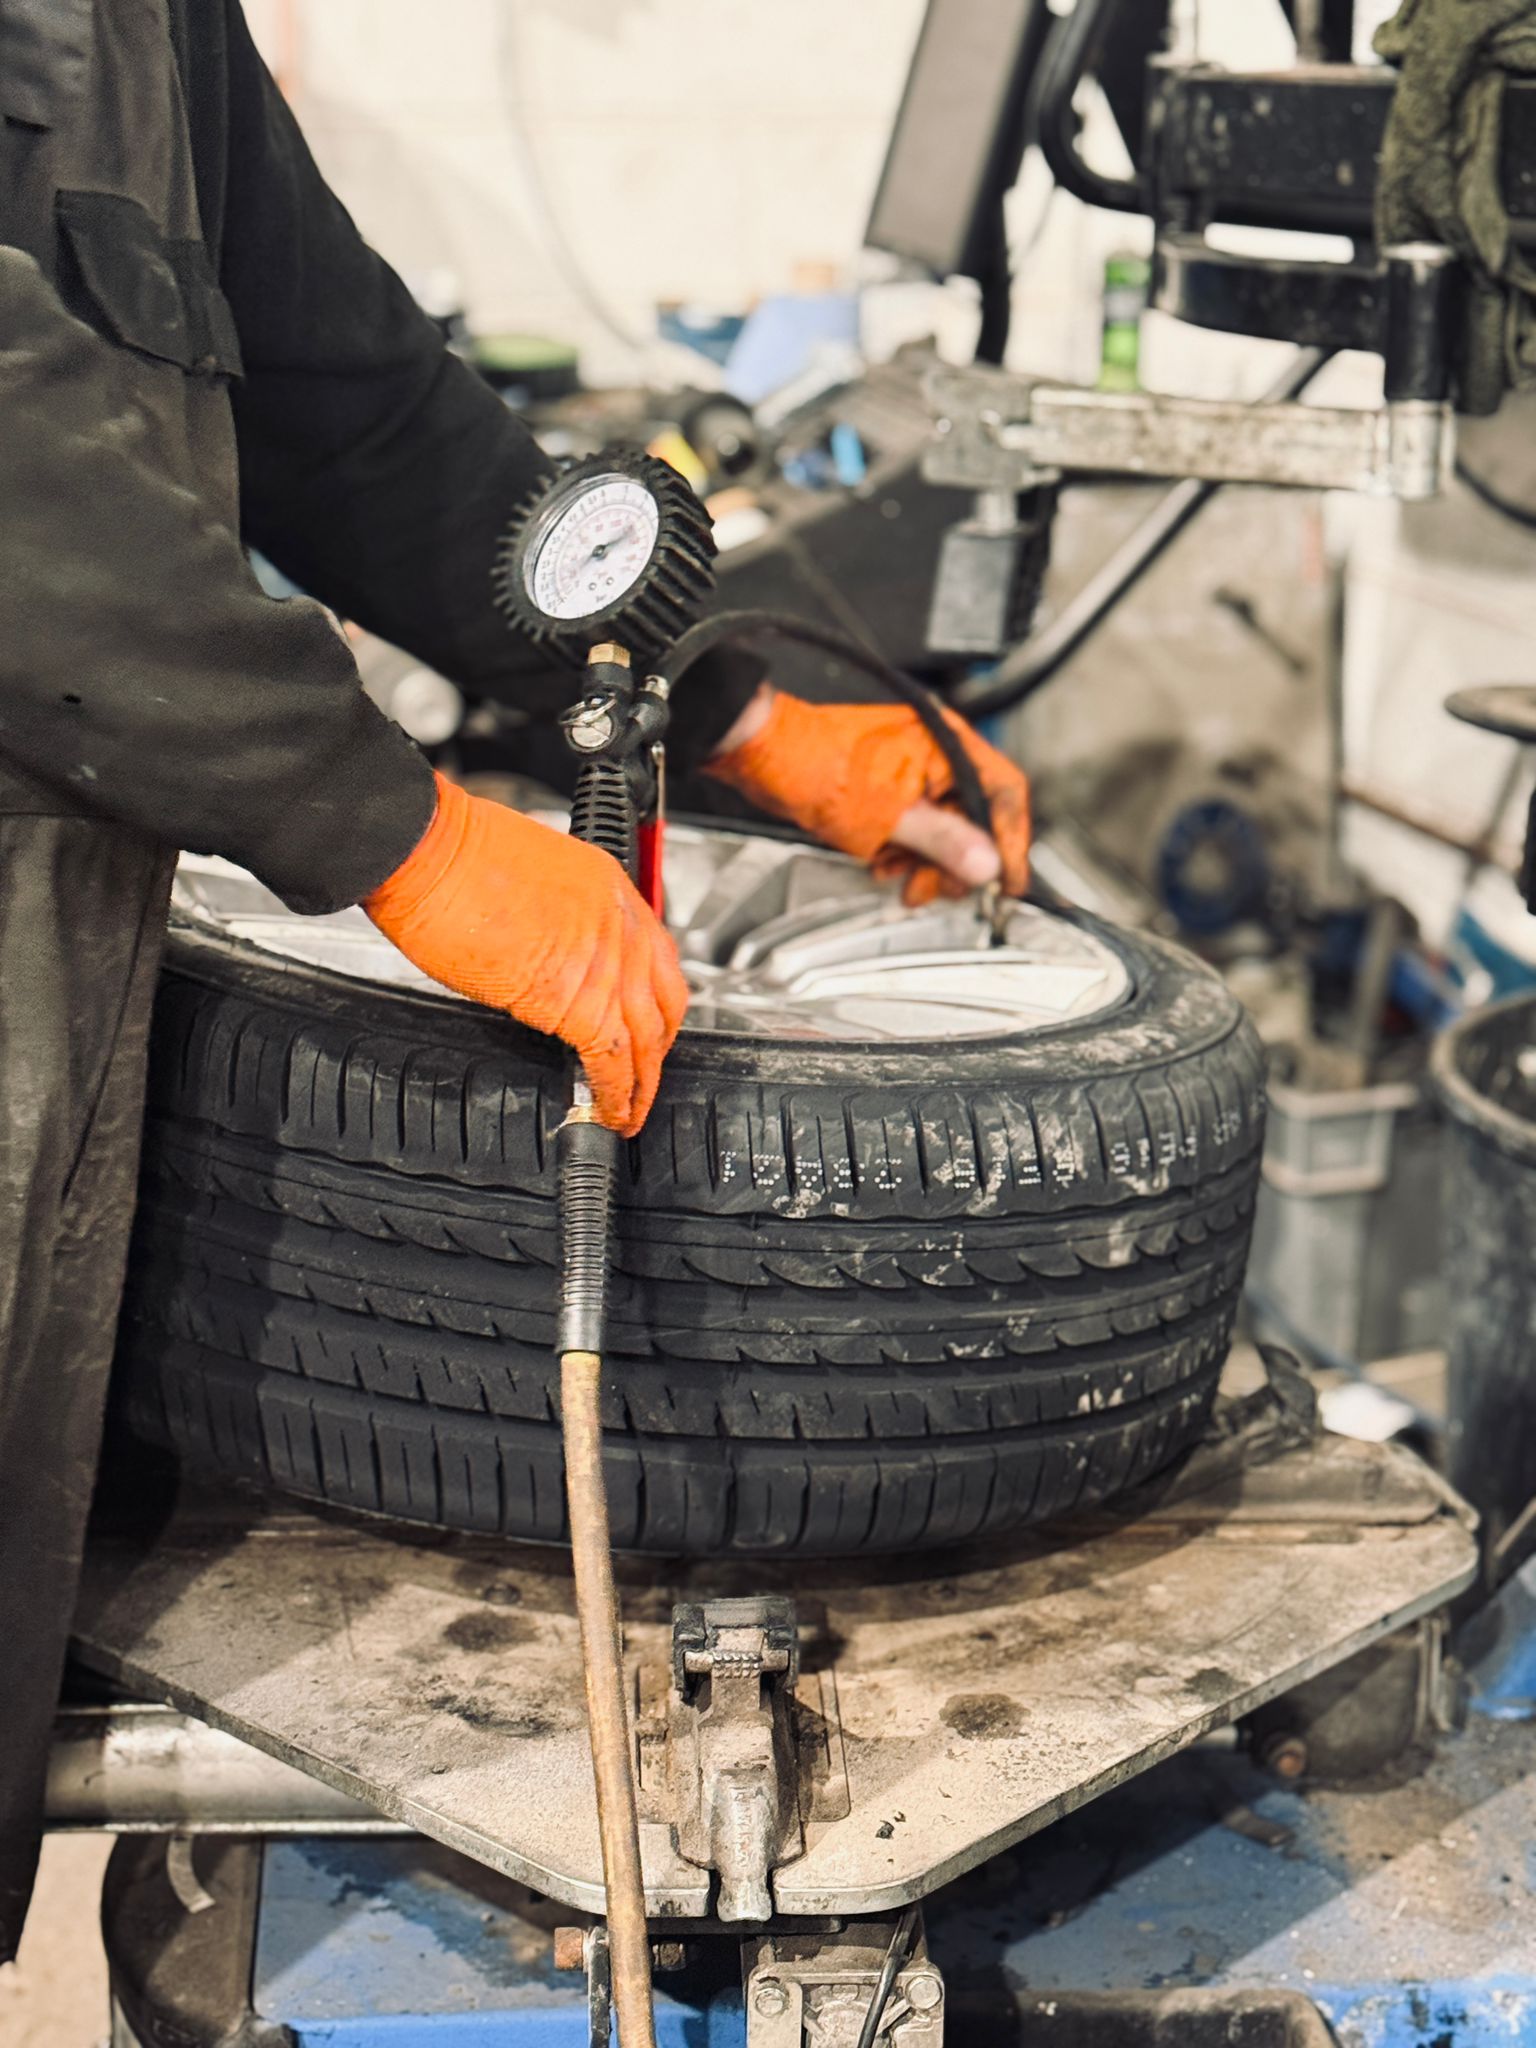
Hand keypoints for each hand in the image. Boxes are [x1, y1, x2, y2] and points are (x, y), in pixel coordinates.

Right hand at [363, 774, 688, 1135]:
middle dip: (657, 1050)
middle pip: (663, 1005)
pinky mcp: (576, 1002)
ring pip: (645, 1040)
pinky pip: (612, 1060)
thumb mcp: (534, 876)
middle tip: (645, 1078)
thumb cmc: (455, 854)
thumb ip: (559, 919)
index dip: (656, 1003)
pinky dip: (616, 1095)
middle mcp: (620, 925)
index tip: (647, 1027)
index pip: (657, 959)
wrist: (428, 852)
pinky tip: (609, 1112)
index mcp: (610, 889)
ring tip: (628, 1112)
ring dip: (641, 1085)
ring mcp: (605, 964)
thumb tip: (550, 957)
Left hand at [705, 684, 1029, 905]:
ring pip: (943, 823)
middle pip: (974, 815)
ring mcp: (915, 764)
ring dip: (927, 860)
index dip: (1011, 844)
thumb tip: (987, 864)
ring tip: (905, 883)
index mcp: (949, 744)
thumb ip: (944, 842)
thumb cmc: (814, 765)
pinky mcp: (892, 780)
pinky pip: (916, 820)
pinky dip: (906, 848)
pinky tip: (885, 864)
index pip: (1003, 795)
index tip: (1008, 883)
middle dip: (957, 860)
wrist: (764, 751)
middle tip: (941, 889)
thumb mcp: (887, 817)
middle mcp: (938, 750)